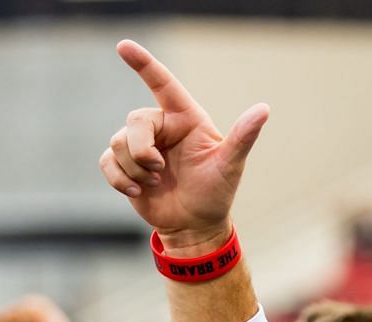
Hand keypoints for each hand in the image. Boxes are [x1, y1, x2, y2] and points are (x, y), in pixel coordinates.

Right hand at [101, 39, 268, 252]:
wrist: (194, 226)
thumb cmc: (216, 193)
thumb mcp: (230, 165)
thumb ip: (243, 136)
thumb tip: (264, 109)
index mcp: (185, 118)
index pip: (162, 83)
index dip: (143, 63)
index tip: (123, 46)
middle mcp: (162, 126)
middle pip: (135, 121)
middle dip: (142, 150)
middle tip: (160, 171)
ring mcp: (141, 145)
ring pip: (118, 143)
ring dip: (136, 170)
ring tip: (156, 184)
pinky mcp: (125, 165)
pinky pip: (107, 161)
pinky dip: (119, 180)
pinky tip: (137, 192)